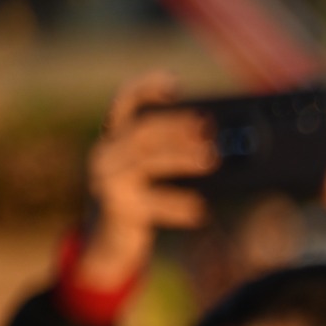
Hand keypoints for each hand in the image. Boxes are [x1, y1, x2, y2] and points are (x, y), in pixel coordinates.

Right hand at [74, 73, 215, 293]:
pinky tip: (200, 209)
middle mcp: (105, 154)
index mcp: (115, 138)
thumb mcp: (157, 173)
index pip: (124, 103)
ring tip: (211, 160)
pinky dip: (177, 205)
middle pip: (140, 132)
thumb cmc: (145, 199)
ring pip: (144, 162)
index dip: (145, 88)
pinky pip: (150, 204)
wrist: (114, 241)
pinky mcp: (116, 209)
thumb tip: (220, 146)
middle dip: (176, 127)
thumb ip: (177, 154)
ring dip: (180, 158)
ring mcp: (107, 182)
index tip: (175, 83)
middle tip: (209, 129)